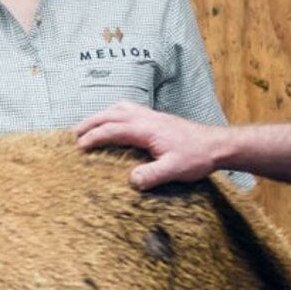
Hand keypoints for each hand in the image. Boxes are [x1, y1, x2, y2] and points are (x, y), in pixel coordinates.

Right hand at [74, 101, 226, 189]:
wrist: (217, 145)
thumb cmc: (197, 156)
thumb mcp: (175, 170)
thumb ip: (152, 175)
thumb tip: (131, 181)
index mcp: (146, 129)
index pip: (112, 130)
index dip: (93, 137)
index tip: (79, 147)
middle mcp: (146, 118)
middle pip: (111, 114)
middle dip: (90, 123)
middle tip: (73, 134)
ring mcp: (152, 116)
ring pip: (119, 108)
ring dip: (101, 115)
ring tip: (89, 126)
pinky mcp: (157, 119)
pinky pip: (129, 109)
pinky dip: (114, 113)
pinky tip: (115, 122)